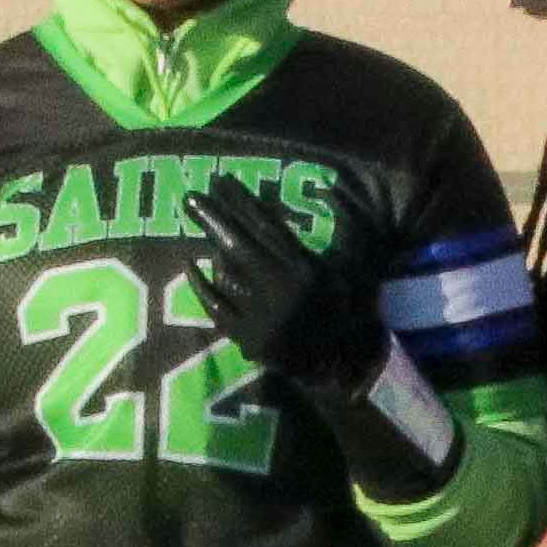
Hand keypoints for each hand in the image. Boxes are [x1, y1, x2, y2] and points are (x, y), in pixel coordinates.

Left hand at [183, 177, 456, 492]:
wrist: (344, 367)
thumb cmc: (352, 311)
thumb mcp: (355, 264)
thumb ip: (346, 225)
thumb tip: (327, 187)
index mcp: (307, 271)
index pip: (269, 227)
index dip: (244, 201)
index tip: (224, 180)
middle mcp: (281, 290)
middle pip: (240, 244)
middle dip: (215, 216)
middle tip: (191, 194)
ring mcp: (260, 316)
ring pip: (226, 272)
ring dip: (209, 242)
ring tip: (196, 216)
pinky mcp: (246, 338)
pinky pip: (216, 307)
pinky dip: (202, 286)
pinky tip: (191, 264)